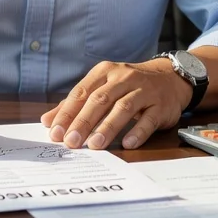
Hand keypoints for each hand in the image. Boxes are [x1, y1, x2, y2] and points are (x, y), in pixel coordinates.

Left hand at [41, 59, 191, 149]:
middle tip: (71, 142)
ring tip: (96, 145)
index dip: (67, 113)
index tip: (55, 132)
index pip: (81, 93)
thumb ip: (76, 104)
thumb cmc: (128, 86)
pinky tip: (127, 143)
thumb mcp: (102, 88)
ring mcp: (144, 91)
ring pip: (124, 108)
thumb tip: (48, 121)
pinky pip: (149, 119)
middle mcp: (124, 78)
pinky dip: (138, 131)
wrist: (169, 78)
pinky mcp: (161, 105)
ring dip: (108, 127)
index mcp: (104, 72)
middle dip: (84, 122)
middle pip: (100, 100)